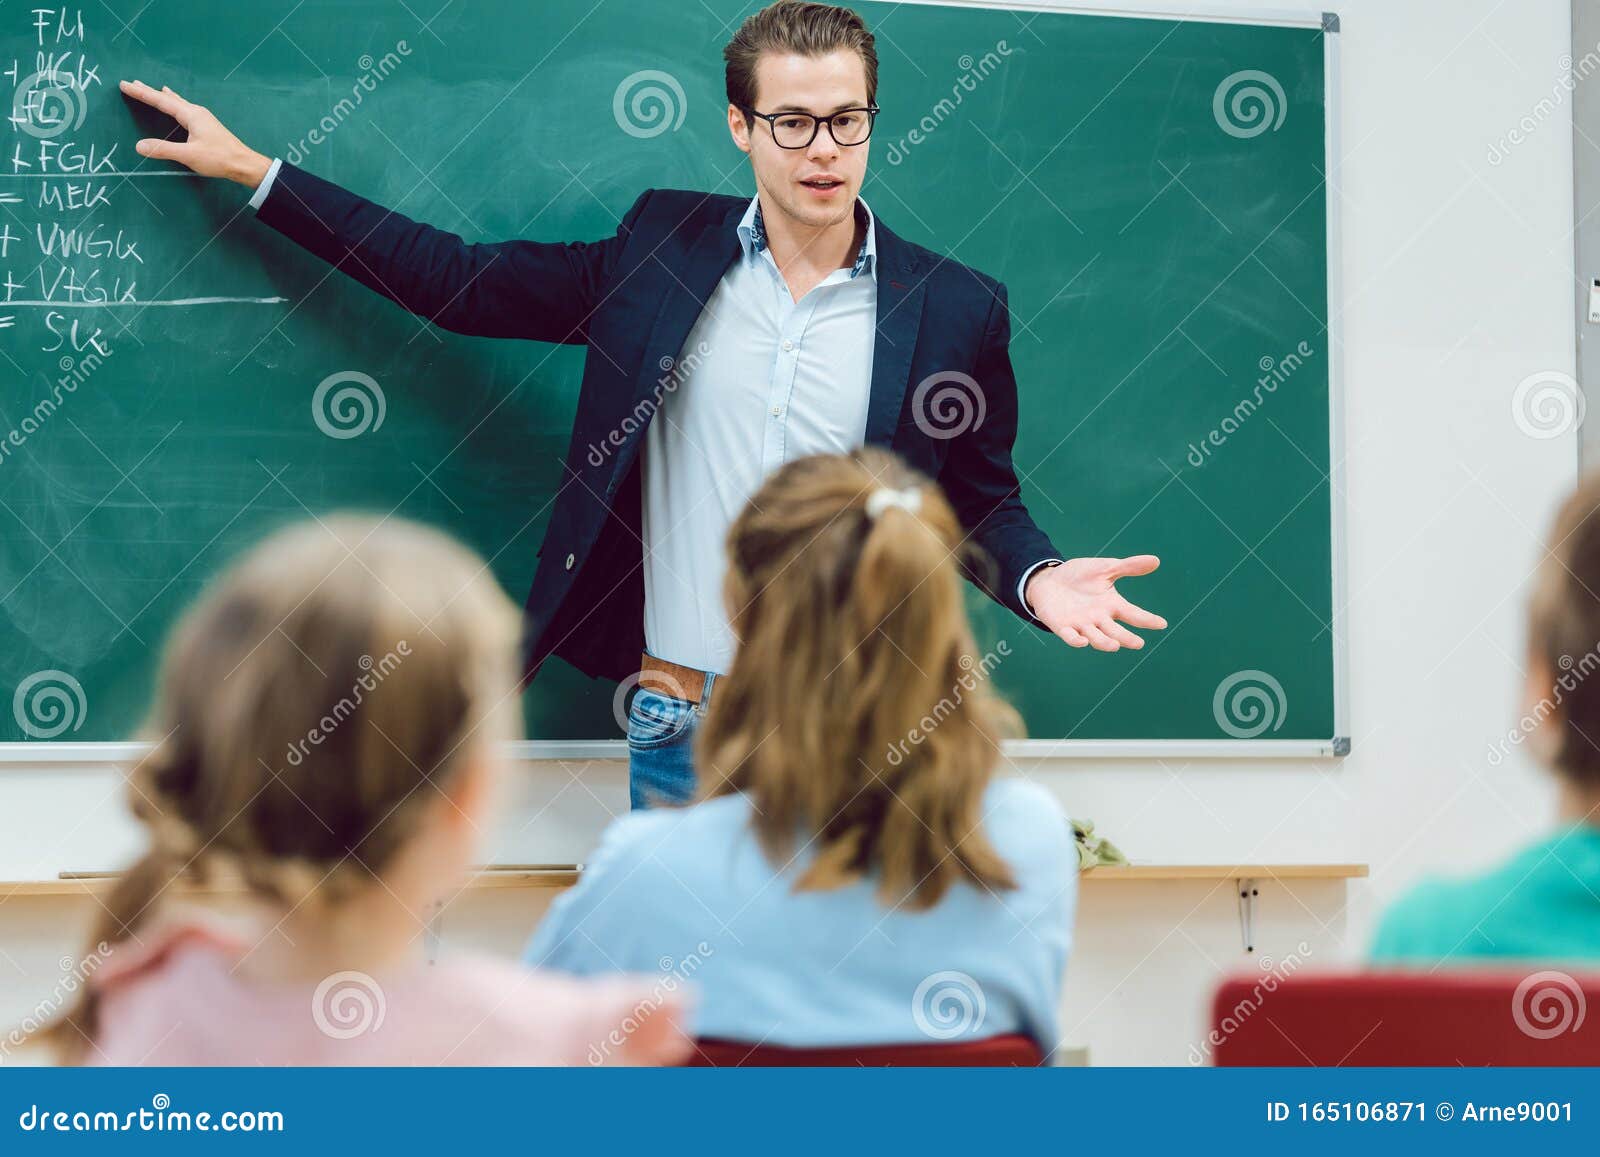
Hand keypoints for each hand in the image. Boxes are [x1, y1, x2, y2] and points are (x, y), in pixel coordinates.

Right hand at [118, 79, 271, 186]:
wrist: (244, 164)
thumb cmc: (219, 158)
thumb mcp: (189, 155)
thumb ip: (163, 149)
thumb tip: (139, 146)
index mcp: (191, 114)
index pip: (160, 101)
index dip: (142, 93)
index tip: (125, 85)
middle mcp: (196, 111)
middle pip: (168, 99)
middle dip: (149, 91)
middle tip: (131, 83)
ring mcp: (202, 117)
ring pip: (176, 102)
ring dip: (161, 96)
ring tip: (150, 89)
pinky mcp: (206, 124)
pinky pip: (184, 108)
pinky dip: (173, 102)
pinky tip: (175, 102)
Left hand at [1025, 555, 1166, 651]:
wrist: (1049, 580)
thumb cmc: (1079, 576)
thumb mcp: (1105, 568)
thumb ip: (1128, 567)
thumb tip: (1156, 560)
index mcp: (1112, 605)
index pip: (1133, 614)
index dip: (1147, 620)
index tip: (1161, 624)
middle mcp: (1099, 619)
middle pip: (1116, 632)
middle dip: (1127, 639)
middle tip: (1138, 644)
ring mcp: (1081, 624)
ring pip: (1096, 638)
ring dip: (1105, 643)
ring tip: (1115, 645)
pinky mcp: (1063, 627)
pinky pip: (1070, 637)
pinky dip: (1076, 641)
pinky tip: (1082, 642)